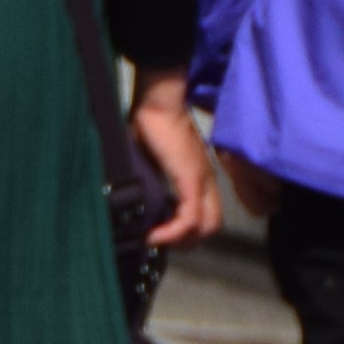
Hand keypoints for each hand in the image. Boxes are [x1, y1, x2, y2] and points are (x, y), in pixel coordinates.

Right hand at [128, 70, 223, 251]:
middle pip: (211, 226)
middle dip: (184, 242)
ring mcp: (202, 180)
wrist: (157, 101)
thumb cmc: (150, 123)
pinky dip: (172, 233)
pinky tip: (152, 234)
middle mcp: (206, 181)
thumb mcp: (149, 159)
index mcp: (198, 176)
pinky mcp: (191, 179)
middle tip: (158, 240)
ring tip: (155, 239)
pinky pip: (190, 218)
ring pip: (207, 227)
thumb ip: (148, 178)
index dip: (184, 232)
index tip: (158, 233)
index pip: (206, 215)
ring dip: (180, 241)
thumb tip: (132, 199)